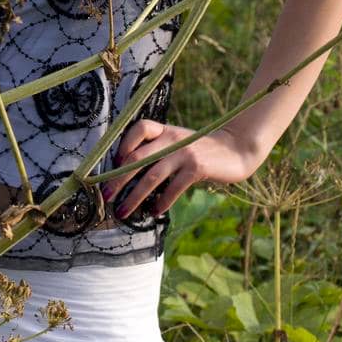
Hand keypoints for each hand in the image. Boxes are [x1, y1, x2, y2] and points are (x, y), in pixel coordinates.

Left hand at [102, 123, 260, 220]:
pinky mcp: (197, 168)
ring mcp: (184, 153)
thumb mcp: (177, 142)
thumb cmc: (199, 149)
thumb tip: (124, 171)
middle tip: (106, 196)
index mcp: (165, 130)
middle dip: (118, 179)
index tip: (113, 164)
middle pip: (137, 158)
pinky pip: (173, 188)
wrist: (235, 149)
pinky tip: (154, 212)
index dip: (123, 145)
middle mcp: (172, 139)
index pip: (138, 129)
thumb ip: (156, 150)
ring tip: (123, 211)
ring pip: (151, 176)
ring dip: (134, 196)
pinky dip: (162, 202)